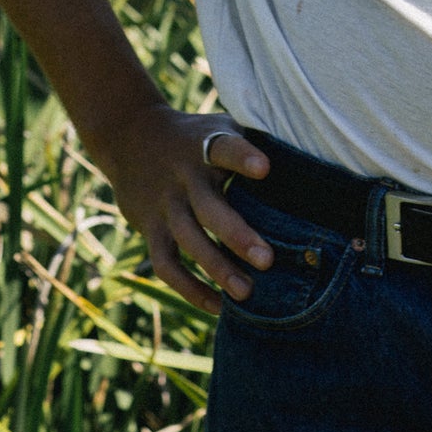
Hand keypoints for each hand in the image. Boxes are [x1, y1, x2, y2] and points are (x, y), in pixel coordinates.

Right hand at [95, 106, 273, 315]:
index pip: (224, 148)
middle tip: (268, 261)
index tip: (266, 169)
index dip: (243, 158)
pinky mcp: (149, 228)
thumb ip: (249, 142)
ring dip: (216, 269)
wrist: (129, 135)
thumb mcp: (217, 126)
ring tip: (246, 293)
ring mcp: (165, 204)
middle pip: (208, 207)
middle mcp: (183, 177)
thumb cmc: (193, 136)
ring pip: (188, 240)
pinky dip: (189, 288)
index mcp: (205, 146)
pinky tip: (217, 305)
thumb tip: (303, 162)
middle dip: (236, 235)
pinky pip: (166, 264)